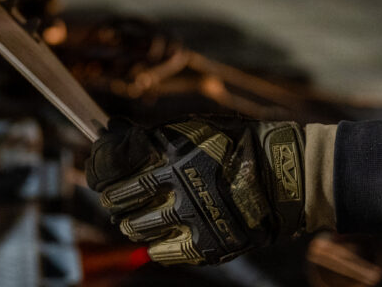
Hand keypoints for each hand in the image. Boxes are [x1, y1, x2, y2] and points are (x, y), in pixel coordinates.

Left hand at [85, 117, 306, 264]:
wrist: (283, 175)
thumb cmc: (233, 145)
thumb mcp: (192, 129)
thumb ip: (151, 136)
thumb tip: (109, 132)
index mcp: (170, 152)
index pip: (112, 163)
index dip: (98, 167)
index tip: (98, 172)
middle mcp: (177, 185)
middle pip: (118, 199)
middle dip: (112, 199)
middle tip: (115, 199)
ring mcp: (191, 217)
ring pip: (136, 228)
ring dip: (131, 223)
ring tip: (136, 219)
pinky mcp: (206, 244)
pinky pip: (163, 252)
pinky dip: (155, 245)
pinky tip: (159, 237)